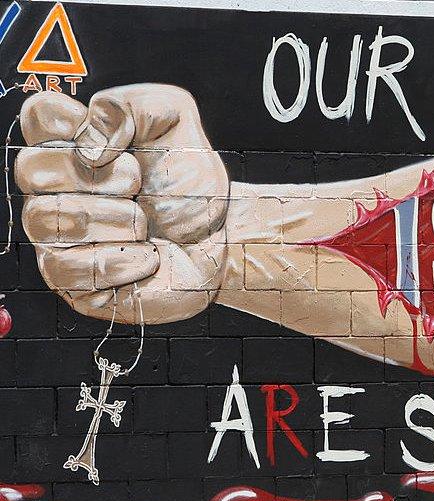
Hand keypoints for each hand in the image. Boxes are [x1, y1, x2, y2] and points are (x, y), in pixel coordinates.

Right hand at [15, 85, 228, 322]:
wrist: (219, 237)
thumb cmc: (189, 184)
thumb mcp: (175, 122)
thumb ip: (134, 104)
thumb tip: (90, 136)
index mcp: (72, 142)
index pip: (38, 116)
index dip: (71, 125)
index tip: (115, 143)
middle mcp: (53, 188)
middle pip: (32, 169)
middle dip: (98, 177)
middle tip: (137, 185)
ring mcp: (57, 235)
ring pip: (49, 219)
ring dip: (114, 219)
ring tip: (144, 222)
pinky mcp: (72, 280)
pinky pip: (68, 268)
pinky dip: (120, 260)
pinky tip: (147, 255)